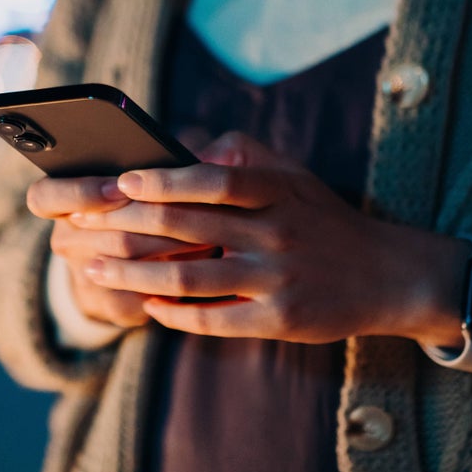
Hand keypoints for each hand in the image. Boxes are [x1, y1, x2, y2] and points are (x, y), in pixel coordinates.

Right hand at [27, 176, 207, 327]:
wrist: (139, 266)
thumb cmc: (148, 205)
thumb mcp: (149, 179)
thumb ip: (163, 164)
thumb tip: (204, 155)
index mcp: (62, 200)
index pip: (45, 196)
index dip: (81, 192)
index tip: (120, 188)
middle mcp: (66, 238)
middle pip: (98, 227)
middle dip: (150, 216)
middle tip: (194, 207)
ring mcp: (84, 273)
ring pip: (123, 259)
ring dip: (170, 244)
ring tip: (210, 232)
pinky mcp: (109, 304)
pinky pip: (139, 293)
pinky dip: (174, 276)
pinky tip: (203, 265)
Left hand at [68, 132, 468, 346]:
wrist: (388, 276)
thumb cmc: (327, 222)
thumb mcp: (298, 177)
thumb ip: (247, 156)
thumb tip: (192, 150)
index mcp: (280, 193)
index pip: (216, 180)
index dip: (165, 180)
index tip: (121, 181)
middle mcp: (278, 234)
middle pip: (188, 228)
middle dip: (126, 227)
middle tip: (83, 228)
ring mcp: (278, 280)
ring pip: (189, 277)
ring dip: (132, 275)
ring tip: (95, 269)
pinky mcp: (279, 321)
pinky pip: (212, 319)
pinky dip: (173, 313)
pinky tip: (147, 306)